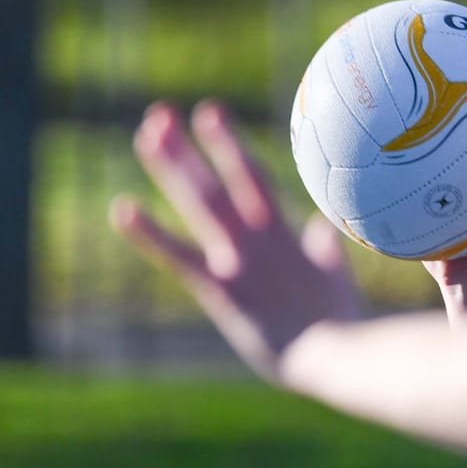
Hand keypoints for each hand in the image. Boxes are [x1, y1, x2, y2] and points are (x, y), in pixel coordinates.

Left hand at [112, 100, 362, 379]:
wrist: (339, 353)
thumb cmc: (344, 324)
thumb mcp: (337, 279)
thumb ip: (325, 249)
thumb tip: (321, 226)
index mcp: (286, 236)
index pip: (255, 177)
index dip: (228, 145)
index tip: (208, 114)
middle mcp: (260, 239)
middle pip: (221, 181)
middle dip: (191, 147)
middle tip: (162, 114)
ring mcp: (240, 261)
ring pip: (203, 203)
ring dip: (174, 167)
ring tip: (147, 135)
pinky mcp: (224, 289)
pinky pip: (179, 256)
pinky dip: (149, 233)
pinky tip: (122, 209)